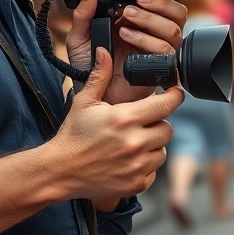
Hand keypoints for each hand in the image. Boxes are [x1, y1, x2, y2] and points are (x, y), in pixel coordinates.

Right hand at [51, 47, 183, 203]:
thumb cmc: (73, 135)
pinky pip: (154, 170)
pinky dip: (145, 165)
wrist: (59, 171)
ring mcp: (137, 165)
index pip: (167, 104)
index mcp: (125, 118)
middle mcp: (135, 142)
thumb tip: (104, 51)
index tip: (174, 93)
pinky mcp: (136, 183)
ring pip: (162, 150)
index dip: (174, 96)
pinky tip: (127, 160)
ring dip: (152, 145)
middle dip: (157, 123)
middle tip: (140, 123)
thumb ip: (100, 76)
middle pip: (168, 128)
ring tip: (131, 142)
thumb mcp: (84, 101)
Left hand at [65, 0, 186, 103]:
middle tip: (131, 10)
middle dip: (158, 8)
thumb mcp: (80, 36)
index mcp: (140, 22)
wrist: (89, 94)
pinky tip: (130, 44)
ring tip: (124, 29)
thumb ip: (83, 13)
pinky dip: (150, 45)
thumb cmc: (87, 67)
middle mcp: (153, 35)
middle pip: (176, 15)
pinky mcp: (158, 70)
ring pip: (173, 33)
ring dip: (150, 25)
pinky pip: (167, 55)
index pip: (164, 4)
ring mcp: (157, 53)